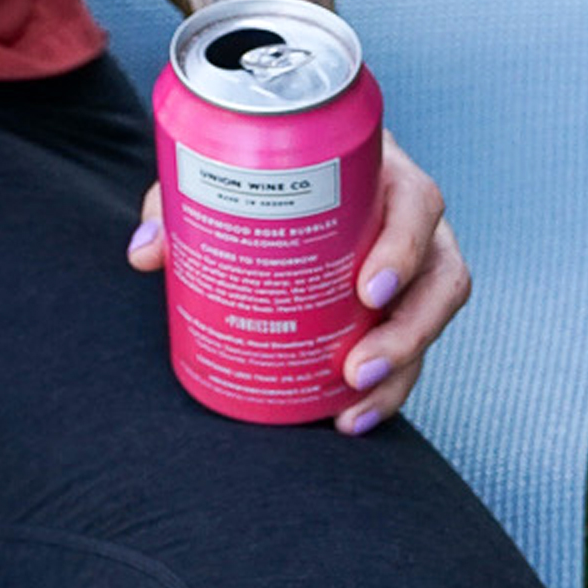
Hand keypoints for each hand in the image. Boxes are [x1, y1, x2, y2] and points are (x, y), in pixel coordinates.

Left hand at [126, 132, 471, 435]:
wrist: (284, 173)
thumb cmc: (264, 169)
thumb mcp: (225, 174)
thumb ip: (184, 201)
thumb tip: (145, 252)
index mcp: (382, 173)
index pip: (417, 204)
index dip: (404, 248)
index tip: (368, 290)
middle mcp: (412, 221)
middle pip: (441, 274)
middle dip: (409, 331)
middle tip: (355, 370)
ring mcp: (415, 265)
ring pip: (434, 319)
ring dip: (403, 368)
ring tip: (353, 406)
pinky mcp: (402, 304)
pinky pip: (414, 349)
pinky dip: (388, 389)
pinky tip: (351, 419)